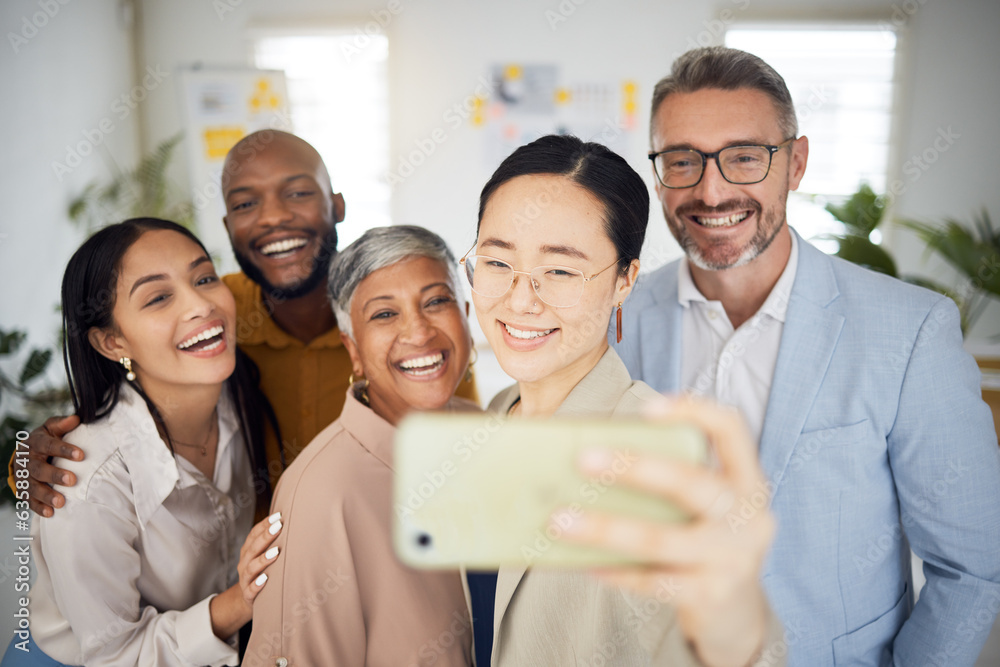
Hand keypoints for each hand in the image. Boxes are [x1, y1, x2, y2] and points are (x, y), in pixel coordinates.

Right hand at [24, 415, 82, 516]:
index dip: (64, 450)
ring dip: (46, 495)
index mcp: (34, 443)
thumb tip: (76, 418)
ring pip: (32, 487)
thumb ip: (62, 424)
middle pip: (38, 469)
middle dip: (55, 475)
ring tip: (61, 502)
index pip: (48, 445)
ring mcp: (23, 477)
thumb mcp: (51, 429)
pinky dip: (38, 508)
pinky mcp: (23, 490)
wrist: (25, 453)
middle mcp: (26, 460)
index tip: (81, 455)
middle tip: (72, 480)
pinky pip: (29, 500)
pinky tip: (50, 513)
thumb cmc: (45, 440)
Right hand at [237, 512, 282, 608]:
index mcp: (248, 551)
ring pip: (251, 568)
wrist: (246, 598)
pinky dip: (257, 585)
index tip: (278, 516)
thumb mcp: (264, 555)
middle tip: (278, 527)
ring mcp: (245, 579)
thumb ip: (273, 542)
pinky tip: (265, 579)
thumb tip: (293, 521)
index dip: (264, 525)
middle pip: (253, 548)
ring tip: (276, 552)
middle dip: (265, 537)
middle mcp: (245, 563)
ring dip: (263, 559)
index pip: (253, 535)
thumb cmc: (262, 571)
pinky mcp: (248, 595)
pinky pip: (250, 590)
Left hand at [553, 395, 775, 666]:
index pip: (732, 430)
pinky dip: (615, 569)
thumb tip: (587, 461)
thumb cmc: (703, 539)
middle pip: (691, 483)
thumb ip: (667, 481)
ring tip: (560, 519)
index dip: (695, 411)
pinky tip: (584, 562)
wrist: (736, 612)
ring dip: (604, 528)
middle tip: (582, 459)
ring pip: (661, 539)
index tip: (647, 407)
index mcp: (746, 480)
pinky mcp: (710, 596)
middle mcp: (748, 516)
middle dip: (634, 467)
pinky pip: (653, 581)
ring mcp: (732, 559)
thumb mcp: (703, 505)